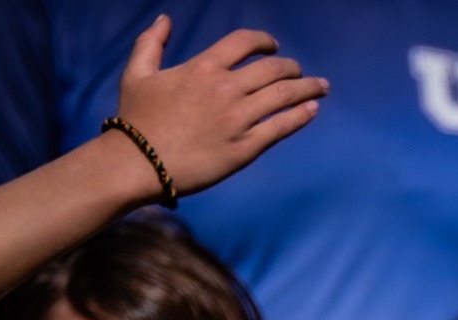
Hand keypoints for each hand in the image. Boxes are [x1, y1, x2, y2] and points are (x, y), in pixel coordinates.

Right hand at [115, 17, 328, 196]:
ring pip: (283, 96)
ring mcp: (238, 119)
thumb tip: (164, 19)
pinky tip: (313, 110)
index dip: (264, 41)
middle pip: (272, 69)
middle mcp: (225, 89)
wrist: (140, 162)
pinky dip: (301, 116)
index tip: (274, 47)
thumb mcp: (137, 72)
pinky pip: (281, 127)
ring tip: (321, 87)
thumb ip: (151, 42)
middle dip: (292, 67)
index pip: (244, 42)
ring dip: (307, 88)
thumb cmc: (136, 118)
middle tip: (301, 72)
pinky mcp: (246, 148)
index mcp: (203, 67)